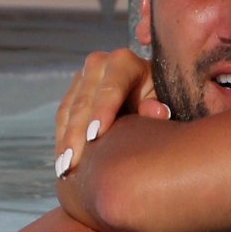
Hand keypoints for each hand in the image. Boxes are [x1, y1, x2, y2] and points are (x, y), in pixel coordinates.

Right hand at [54, 48, 167, 178]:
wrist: (150, 96)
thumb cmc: (163, 101)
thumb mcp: (167, 101)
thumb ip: (161, 106)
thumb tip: (158, 111)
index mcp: (125, 62)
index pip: (111, 87)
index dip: (102, 111)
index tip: (95, 136)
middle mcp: (99, 64)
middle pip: (84, 101)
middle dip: (77, 133)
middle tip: (74, 162)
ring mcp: (82, 77)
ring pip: (69, 111)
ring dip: (65, 141)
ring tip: (65, 169)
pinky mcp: (73, 92)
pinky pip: (63, 118)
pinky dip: (62, 141)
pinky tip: (64, 163)